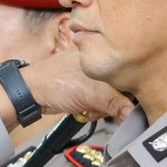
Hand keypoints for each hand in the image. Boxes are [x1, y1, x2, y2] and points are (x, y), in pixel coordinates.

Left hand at [0, 50, 131, 124]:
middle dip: (113, 102)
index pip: (129, 71)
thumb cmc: (56, 82)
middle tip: (102, 107)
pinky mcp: (88, 88)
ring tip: (90, 108)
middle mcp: (101, 62)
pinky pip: (102, 100)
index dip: (130, 89)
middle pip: (122, 86)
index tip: (126, 104)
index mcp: (105, 52)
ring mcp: (94, 76)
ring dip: (102, 108)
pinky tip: (86, 110)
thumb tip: (134, 114)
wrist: (32, 93)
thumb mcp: (92, 94)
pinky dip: (96, 108)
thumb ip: (116, 104)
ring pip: (112, 96)